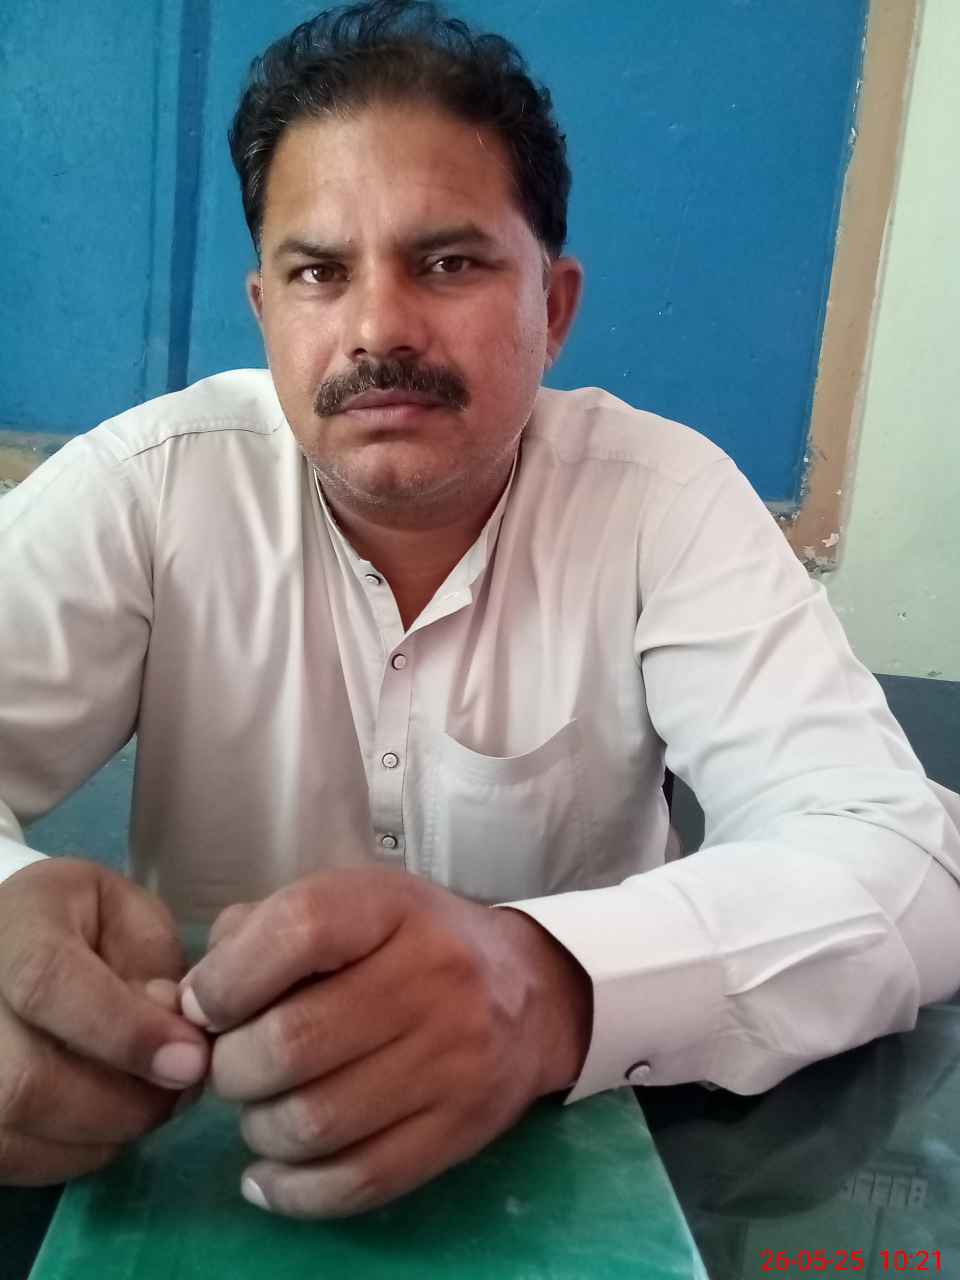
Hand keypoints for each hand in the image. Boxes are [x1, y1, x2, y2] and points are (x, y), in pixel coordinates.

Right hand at [0, 858, 210, 1184]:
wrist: (12, 942)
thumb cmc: (81, 923)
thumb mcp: (130, 914)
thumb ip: (151, 963)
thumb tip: (172, 1034)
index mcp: (14, 926)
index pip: (49, 983)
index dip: (124, 1031)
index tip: (190, 1060)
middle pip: (26, 1081)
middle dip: (126, 1102)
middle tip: (185, 1085)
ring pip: (18, 1131)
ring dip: (106, 1133)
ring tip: (154, 1098)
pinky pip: (15, 1157)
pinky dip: (76, 1151)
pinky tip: (110, 1117)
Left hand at [182, 868, 591, 1218]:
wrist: (530, 993)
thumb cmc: (413, 941)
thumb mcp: (349, 903)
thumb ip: (260, 933)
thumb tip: (187, 1001)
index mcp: (391, 908)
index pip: (298, 931)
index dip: (228, 978)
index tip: (205, 1006)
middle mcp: (430, 978)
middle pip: (292, 1042)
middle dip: (232, 1067)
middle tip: (233, 1066)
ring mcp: (451, 1060)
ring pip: (316, 1122)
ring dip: (259, 1129)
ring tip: (261, 1111)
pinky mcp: (459, 1130)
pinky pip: (357, 1181)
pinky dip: (293, 1191)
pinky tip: (270, 1174)